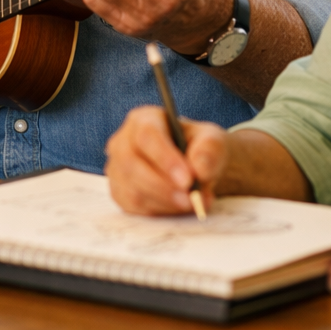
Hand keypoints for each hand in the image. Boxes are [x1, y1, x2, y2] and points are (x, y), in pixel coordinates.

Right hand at [105, 106, 228, 214]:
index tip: (188, 179)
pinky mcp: (120, 192)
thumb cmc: (198, 147)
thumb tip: (199, 170)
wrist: (192, 167)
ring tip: (194, 203)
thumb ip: (210, 149)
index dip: (165, 158)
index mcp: (143, 119)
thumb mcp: (212, 140)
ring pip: (133, 189)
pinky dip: (160, 211)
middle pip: (132, 163)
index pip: (146, 135)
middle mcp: (123, 141)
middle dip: (164, 186)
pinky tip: (179, 206)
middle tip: (192, 199)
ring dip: (166, 202)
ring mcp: (117, 168)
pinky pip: (134, 206)